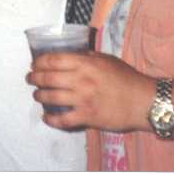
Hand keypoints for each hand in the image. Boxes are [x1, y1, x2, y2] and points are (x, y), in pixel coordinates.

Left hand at [26, 50, 155, 132]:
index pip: (54, 60)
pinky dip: (51, 119)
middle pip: (48, 77)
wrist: (143, 101)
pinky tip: (46, 117)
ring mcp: (83, 99)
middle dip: (34, 78)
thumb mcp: (107, 59)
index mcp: (86, 63)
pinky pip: (63, 120)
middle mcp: (81, 80)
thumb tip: (73, 53)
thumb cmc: (127, 78)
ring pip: (51, 97)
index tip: (34, 64)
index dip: (39, 62)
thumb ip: (88, 56)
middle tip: (30, 79)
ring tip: (37, 95)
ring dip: (40, 96)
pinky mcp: (87, 117)